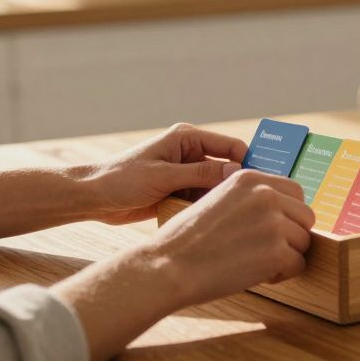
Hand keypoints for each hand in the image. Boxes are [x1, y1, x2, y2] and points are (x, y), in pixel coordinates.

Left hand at [80, 123, 247, 224]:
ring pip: (214, 186)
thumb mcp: (164, 176)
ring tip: (236, 216)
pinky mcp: (177, 191)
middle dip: (237, 184)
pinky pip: (200, 199)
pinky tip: (214, 221)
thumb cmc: (122, 179)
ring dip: (220, 199)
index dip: (249, 161)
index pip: (229, 146)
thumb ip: (200, 173)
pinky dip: (205, 208)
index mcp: (186, 139)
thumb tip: (236, 171)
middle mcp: (188, 153)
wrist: (93, 197)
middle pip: (225, 167)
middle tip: (255, 203)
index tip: (266, 181)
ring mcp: (183, 174)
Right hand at [147, 170, 314, 306]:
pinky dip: (282, 275)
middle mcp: (265, 195)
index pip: (295, 191)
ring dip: (286, 256)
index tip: (274, 229)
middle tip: (267, 250)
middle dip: (292, 236)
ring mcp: (274, 223)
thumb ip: (248, 199)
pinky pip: (298, 265)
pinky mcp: (277, 252)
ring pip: (304, 242)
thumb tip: (280, 211)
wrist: (169, 266)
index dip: (288, 214)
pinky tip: (257, 275)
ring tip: (256, 263)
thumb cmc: (186, 240)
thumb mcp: (217, 200)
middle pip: (305, 216)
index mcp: (250, 178)